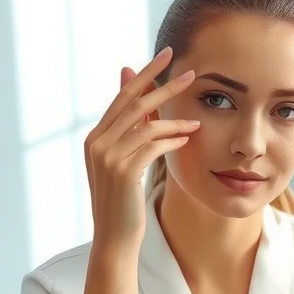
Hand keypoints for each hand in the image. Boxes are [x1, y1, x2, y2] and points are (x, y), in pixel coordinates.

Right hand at [84, 46, 199, 250]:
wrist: (114, 237)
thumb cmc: (123, 200)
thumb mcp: (125, 162)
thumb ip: (130, 133)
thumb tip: (141, 109)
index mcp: (95, 137)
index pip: (122, 96)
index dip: (145, 75)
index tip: (166, 56)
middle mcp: (97, 142)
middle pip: (135, 102)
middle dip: (164, 84)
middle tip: (191, 72)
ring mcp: (108, 156)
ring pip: (147, 124)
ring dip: (175, 119)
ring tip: (197, 119)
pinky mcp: (123, 172)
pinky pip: (153, 145)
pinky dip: (172, 139)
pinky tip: (188, 138)